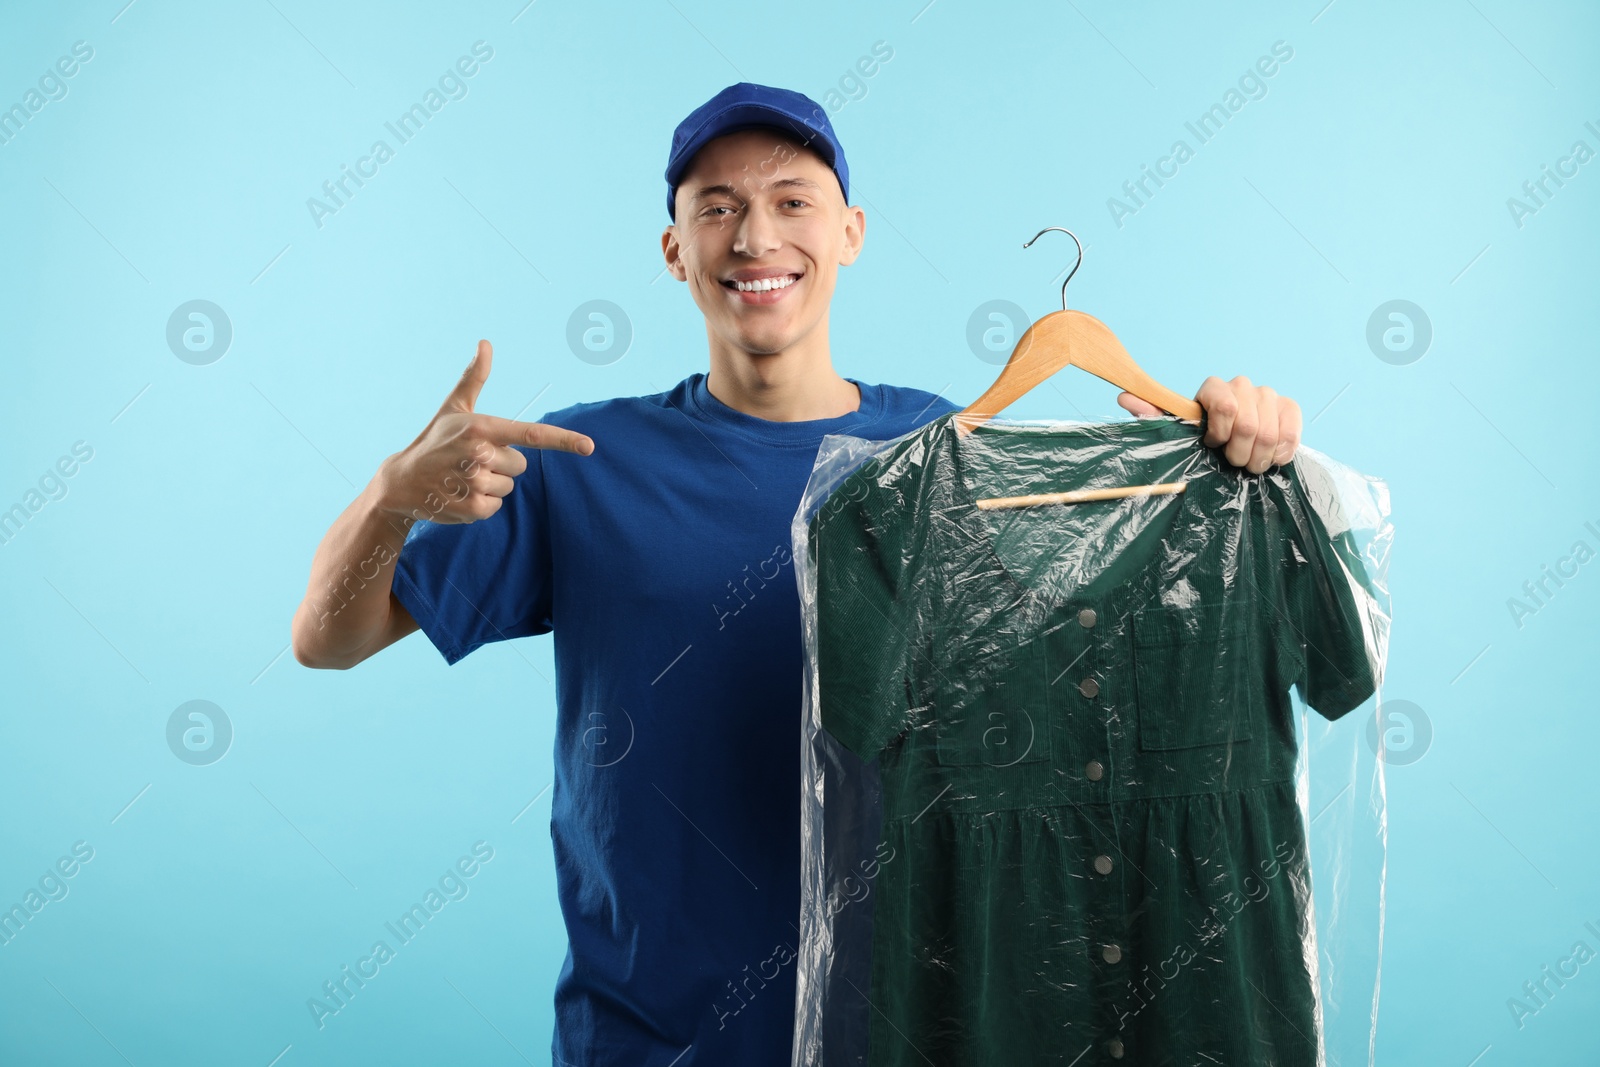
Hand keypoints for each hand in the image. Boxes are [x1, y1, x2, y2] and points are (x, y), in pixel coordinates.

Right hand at [377, 339, 593, 522]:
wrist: (400, 482)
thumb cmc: (434, 440)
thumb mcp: (453, 407)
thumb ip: (475, 377)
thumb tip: (485, 343)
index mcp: (481, 427)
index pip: (531, 435)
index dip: (564, 440)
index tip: (589, 446)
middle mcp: (479, 454)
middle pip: (519, 466)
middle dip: (501, 465)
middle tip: (471, 461)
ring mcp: (474, 482)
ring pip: (507, 488)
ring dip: (491, 486)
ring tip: (462, 478)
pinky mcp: (470, 508)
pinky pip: (496, 507)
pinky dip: (481, 504)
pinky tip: (459, 494)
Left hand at [1117, 375, 1300, 472]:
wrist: (1235, 448)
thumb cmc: (1201, 441)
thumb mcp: (1175, 432)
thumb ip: (1153, 416)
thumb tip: (1124, 397)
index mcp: (1213, 388)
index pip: (1225, 404)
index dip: (1219, 433)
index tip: (1211, 444)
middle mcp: (1242, 385)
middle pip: (1248, 424)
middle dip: (1238, 453)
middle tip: (1231, 462)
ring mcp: (1269, 395)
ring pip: (1270, 432)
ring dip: (1258, 457)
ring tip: (1248, 463)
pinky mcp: (1290, 408)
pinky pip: (1292, 431)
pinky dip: (1280, 452)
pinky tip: (1269, 457)